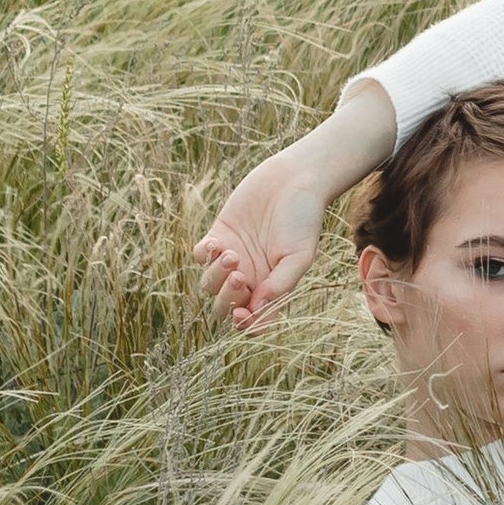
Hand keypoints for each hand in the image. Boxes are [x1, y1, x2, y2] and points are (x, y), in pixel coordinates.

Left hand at [197, 146, 331, 331]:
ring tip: (232, 254)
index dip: (245, 325)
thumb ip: (280, 284)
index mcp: (271, 286)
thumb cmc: (303, 217)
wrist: (295, 179)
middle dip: (227, 298)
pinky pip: (200, 256)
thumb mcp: (299, 255)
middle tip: (238, 277)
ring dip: (216, 275)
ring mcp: (232, 257)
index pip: (254, 318)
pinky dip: (204, 255)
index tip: (243, 314)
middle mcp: (250, 276)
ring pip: (209, 284)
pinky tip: (217, 244)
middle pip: (224, 306)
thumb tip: (257, 311)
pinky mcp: (219, 235)